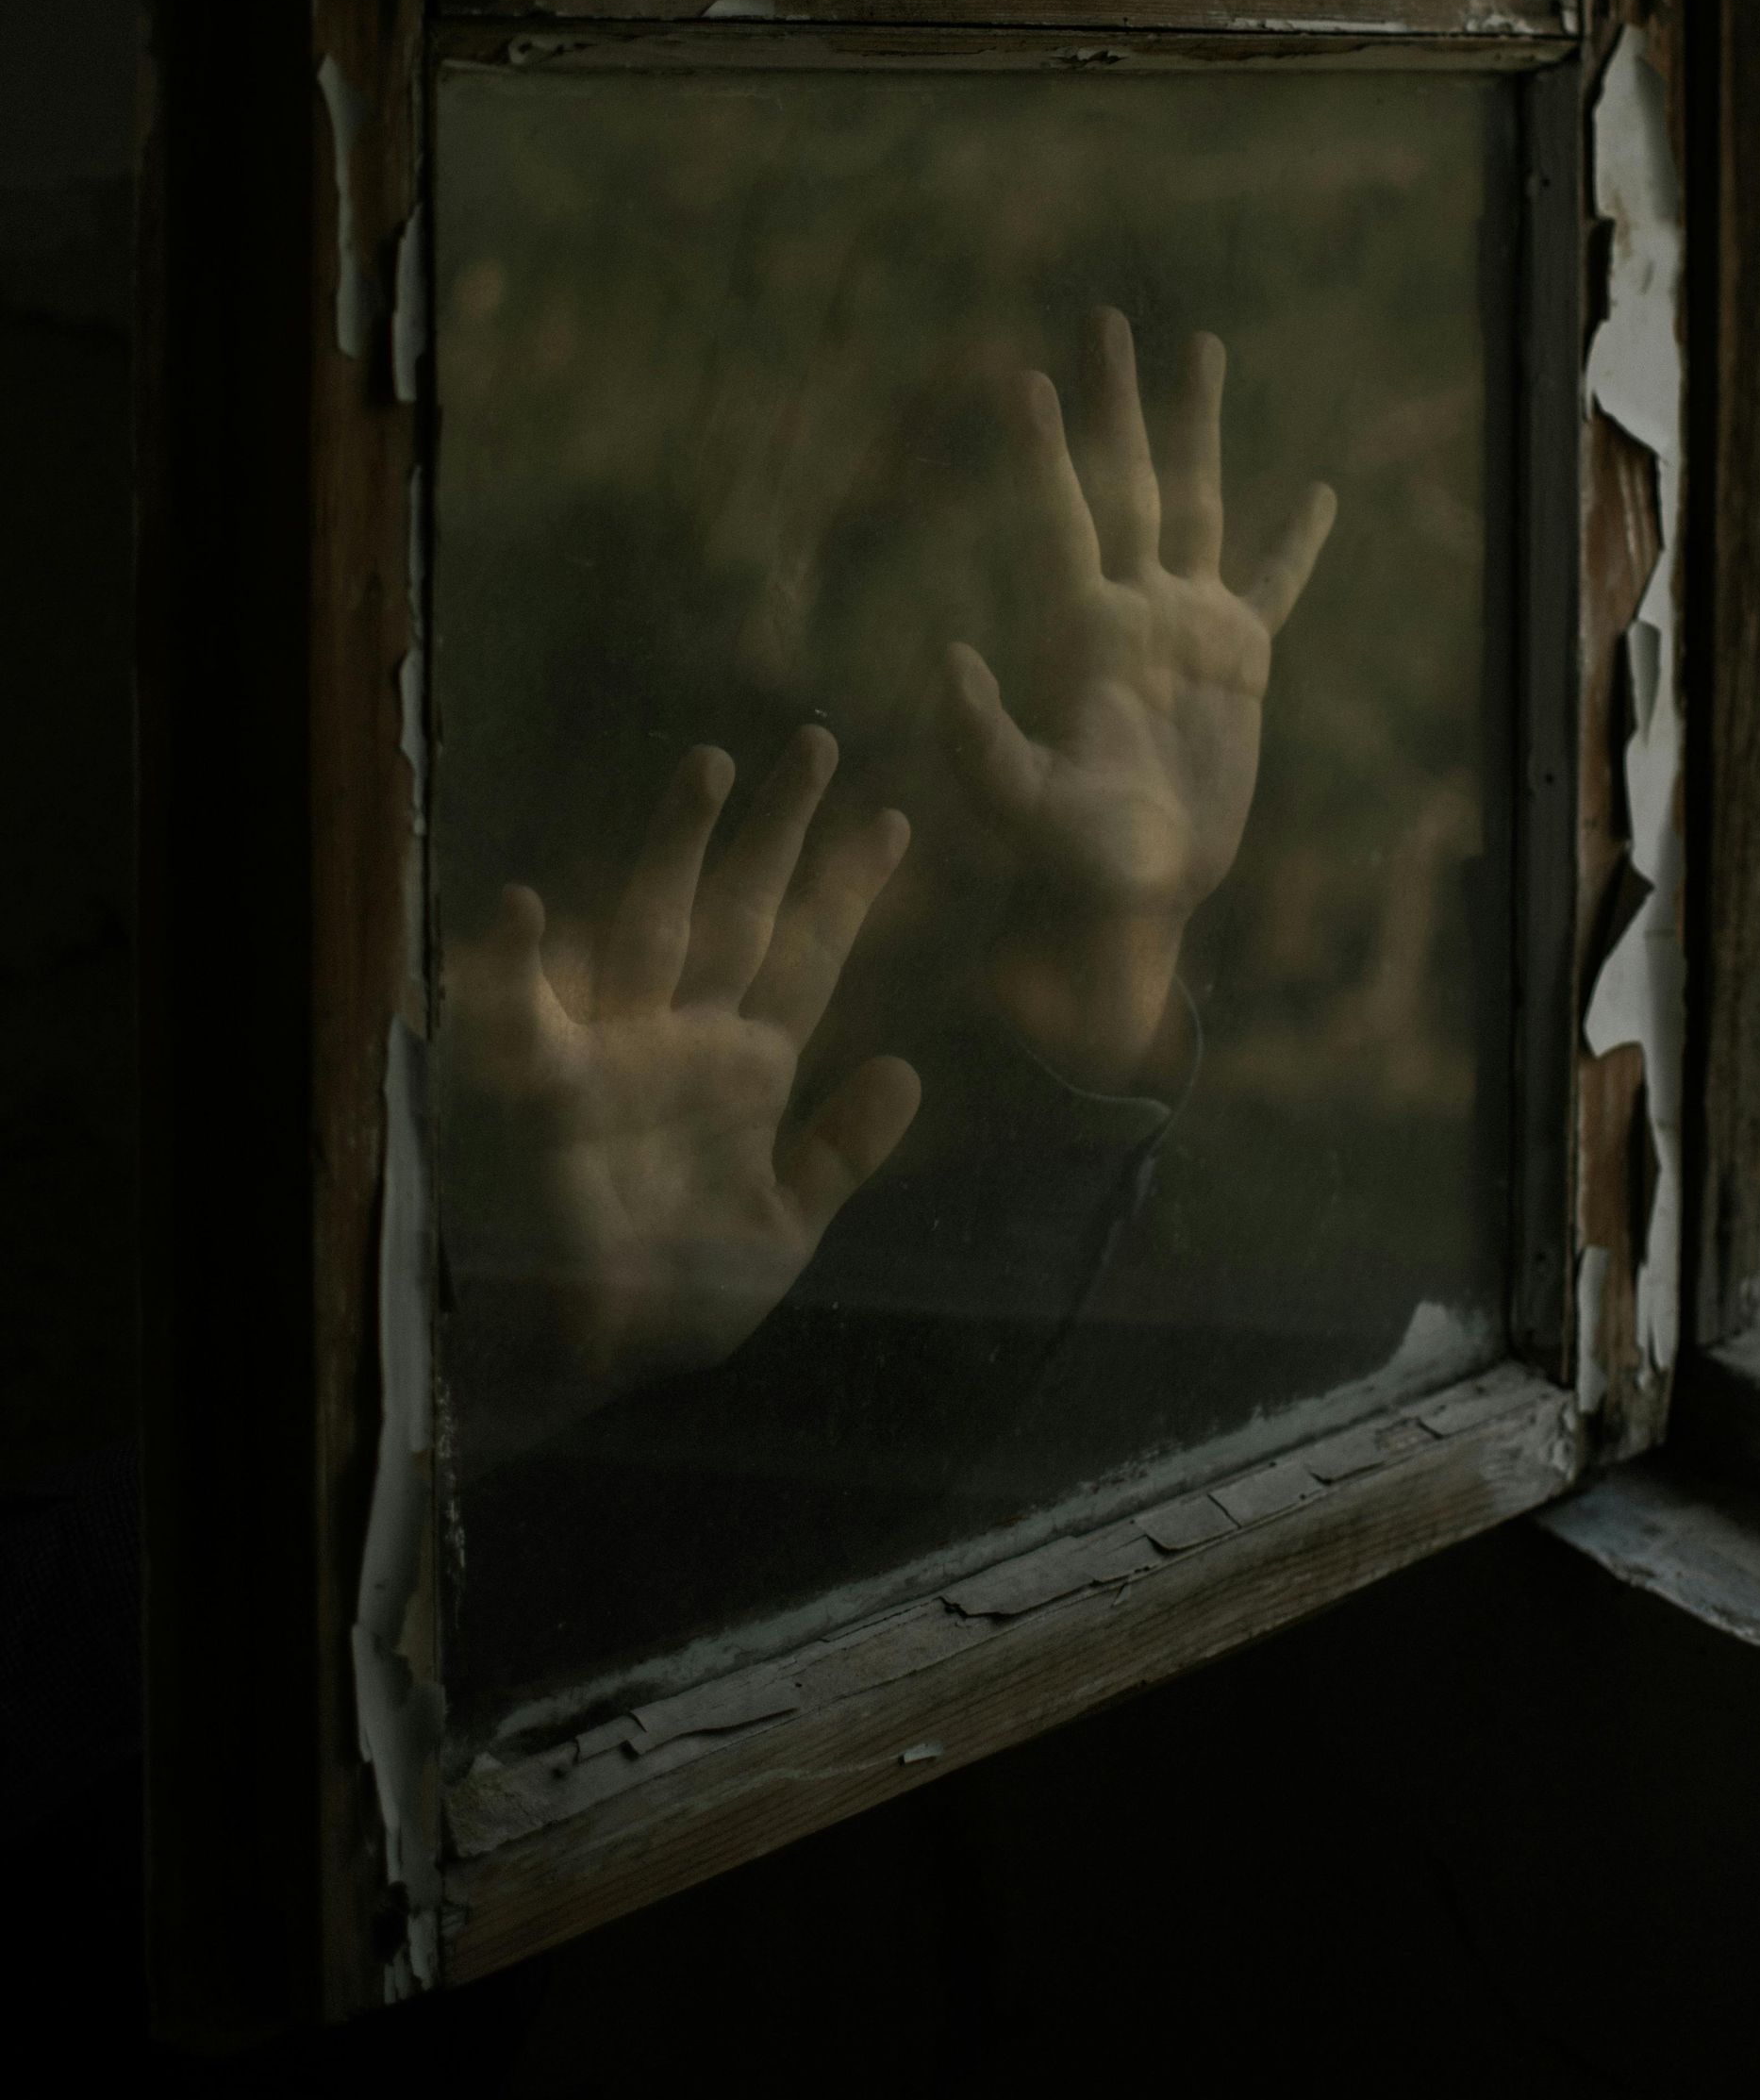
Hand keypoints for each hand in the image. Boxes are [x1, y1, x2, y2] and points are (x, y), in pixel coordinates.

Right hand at [444, 729, 919, 1438]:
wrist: (577, 1359)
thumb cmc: (668, 1301)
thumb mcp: (781, 1230)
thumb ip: (839, 1154)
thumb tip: (905, 1069)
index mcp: (745, 1072)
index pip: (809, 957)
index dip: (848, 888)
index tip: (893, 818)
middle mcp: (683, 1040)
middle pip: (740, 910)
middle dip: (778, 831)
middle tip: (820, 740)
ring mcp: (615, 1051)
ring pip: (654, 923)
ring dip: (675, 846)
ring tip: (710, 763)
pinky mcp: (544, 1087)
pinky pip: (523, 1016)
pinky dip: (514, 959)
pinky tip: (523, 899)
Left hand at [944, 307, 1334, 1090]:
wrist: (1132, 895)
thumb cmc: (1067, 861)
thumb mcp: (1018, 802)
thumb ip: (981, 738)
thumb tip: (949, 657)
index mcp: (1079, 629)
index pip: (1060, 516)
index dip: (1045, 451)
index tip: (1023, 379)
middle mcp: (1131, 610)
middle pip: (1127, 479)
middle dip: (1116, 403)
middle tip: (1102, 319)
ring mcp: (1186, 631)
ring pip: (1200, 503)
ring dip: (1199, 427)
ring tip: (1199, 346)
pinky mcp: (1239, 665)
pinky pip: (1276, 588)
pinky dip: (1296, 544)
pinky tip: (1316, 493)